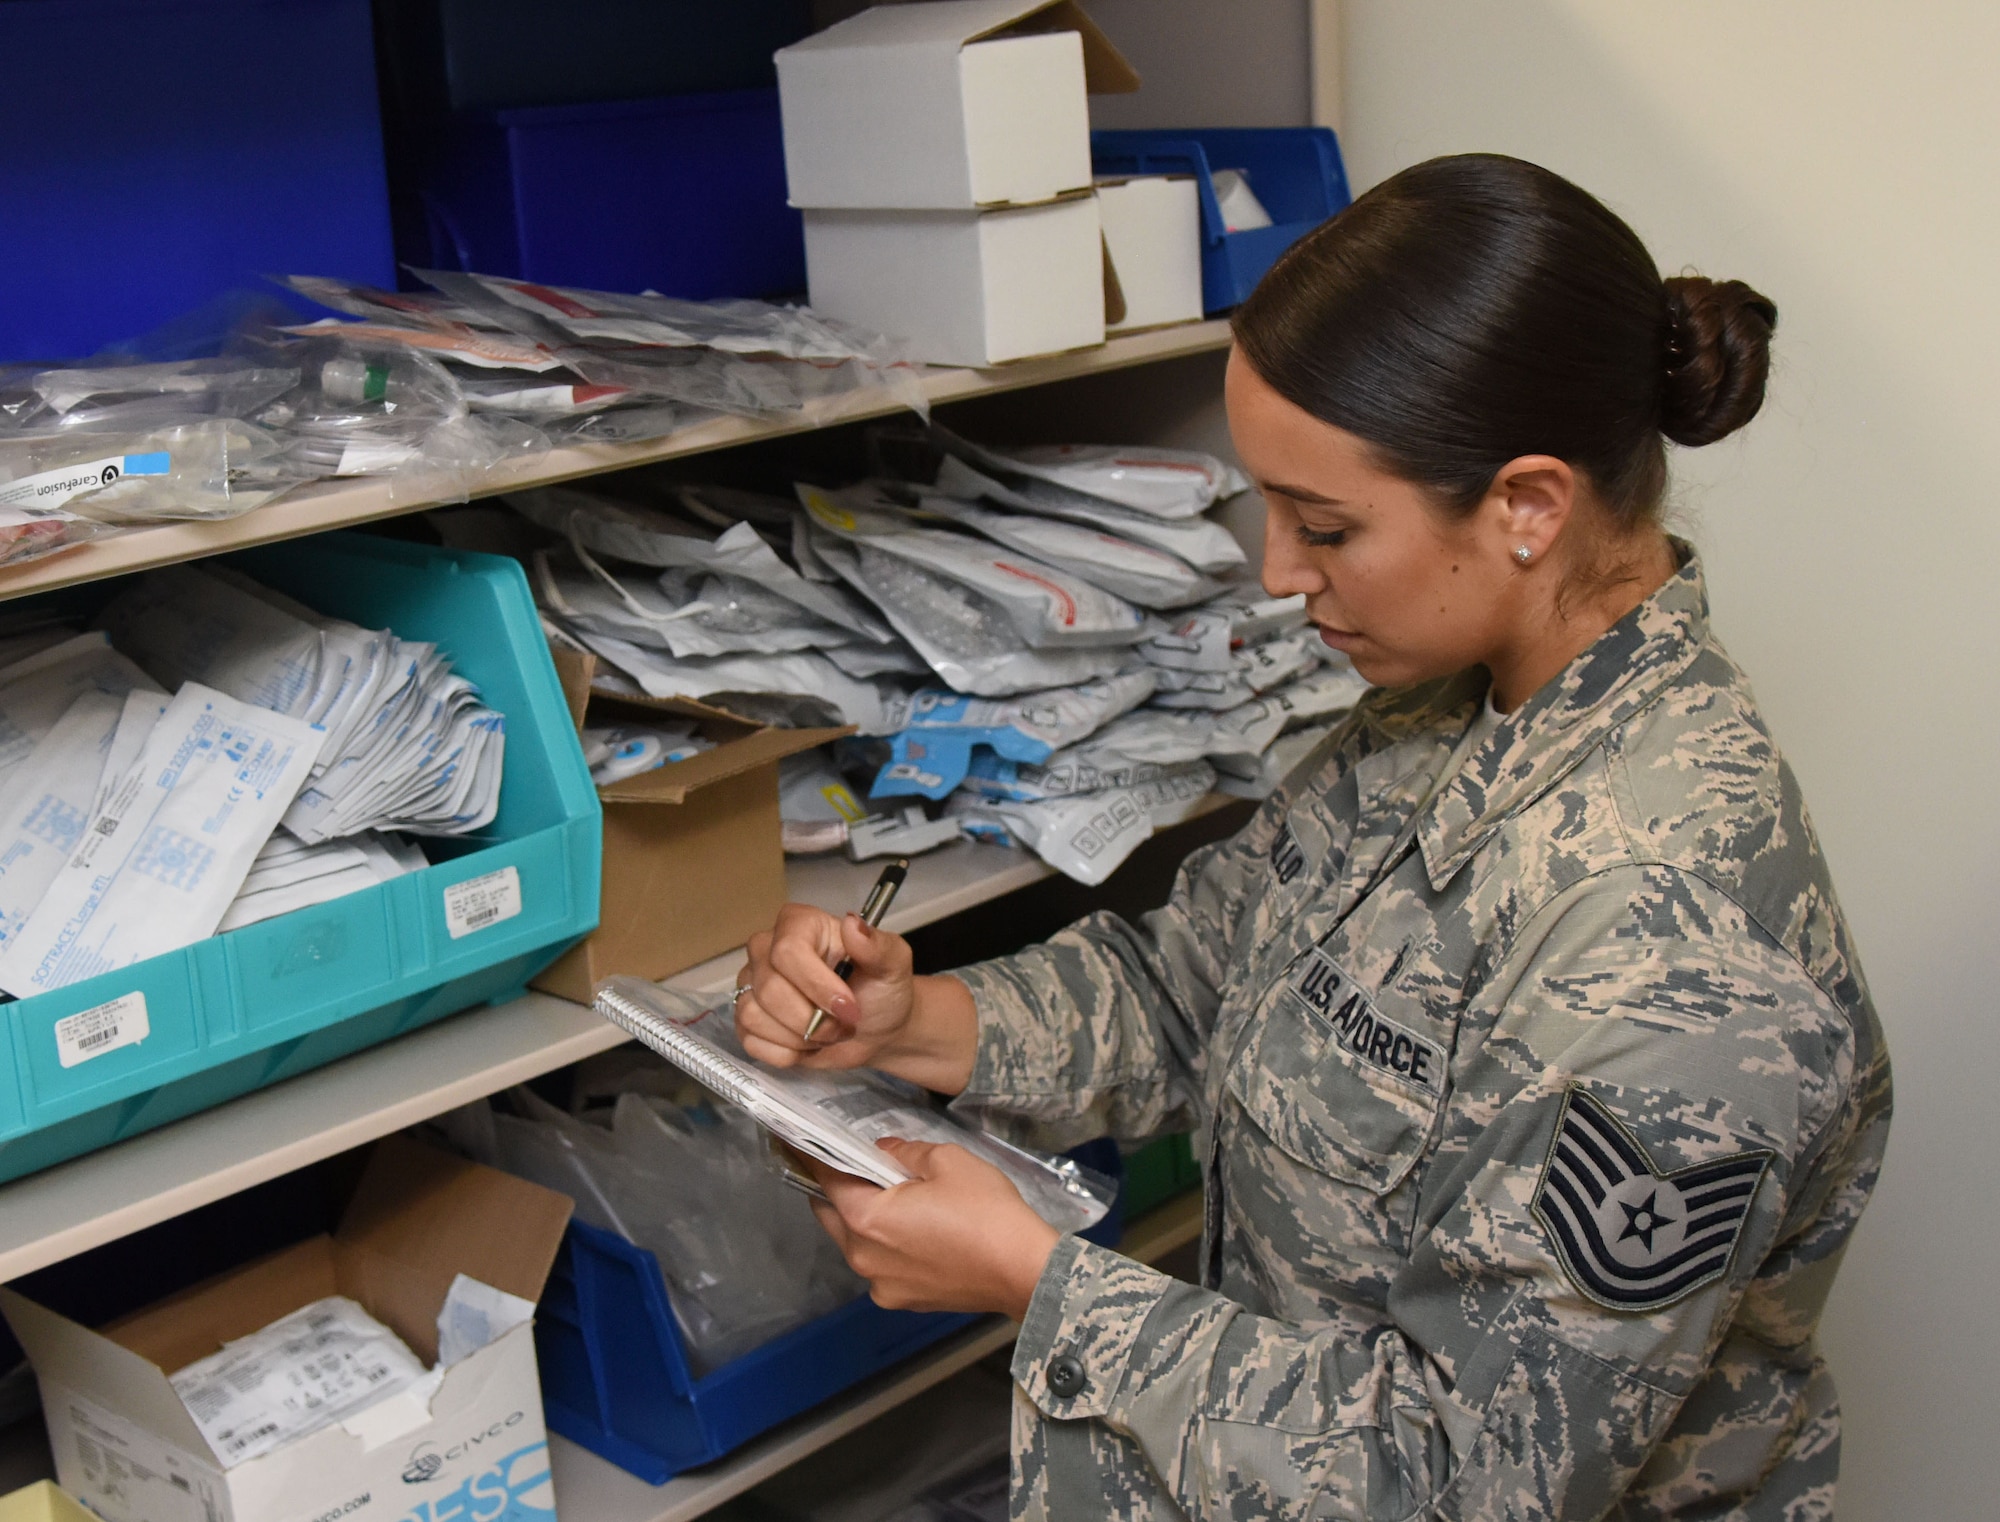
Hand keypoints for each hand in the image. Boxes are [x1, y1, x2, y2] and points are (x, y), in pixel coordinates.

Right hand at [736, 902, 914, 1069]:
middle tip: (842, 1025)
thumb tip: (853, 924)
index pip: (787, 951)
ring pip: (753, 1015)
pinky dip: (785, 1052)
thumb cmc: (882, 991)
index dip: (817, 986)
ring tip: (825, 1032)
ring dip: (799, 1037)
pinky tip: (806, 1044)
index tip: (848, 1007)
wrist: (877, 1029)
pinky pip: (750, 1040)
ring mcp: (753, 984)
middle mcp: (767, 948)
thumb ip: (878, 946)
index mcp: (800, 924)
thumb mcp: (893, 965)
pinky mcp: (747, 1019)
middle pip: (769, 989)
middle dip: (812, 1020)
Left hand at [804, 1139, 1061, 1319]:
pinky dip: (884, 1244)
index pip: (826, 1178)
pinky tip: (911, 1229)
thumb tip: (884, 1152)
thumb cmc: (985, 1211)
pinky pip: (879, 1265)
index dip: (812, 1154)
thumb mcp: (947, 1161)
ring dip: (860, 1218)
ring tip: (887, 1195)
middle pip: (832, 1215)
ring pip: (855, 1243)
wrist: (1024, 1271)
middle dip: (834, 1188)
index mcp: (865, 1219)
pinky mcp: (903, 1300)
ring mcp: (881, 1285)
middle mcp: (862, 1257)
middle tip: (848, 1162)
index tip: (794, 1138)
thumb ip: (905, 1152)